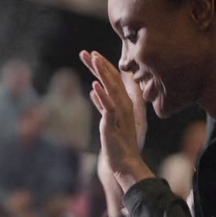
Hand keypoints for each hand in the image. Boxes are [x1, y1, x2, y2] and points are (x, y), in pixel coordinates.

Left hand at [81, 50, 148, 196]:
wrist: (124, 164)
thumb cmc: (117, 143)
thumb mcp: (109, 119)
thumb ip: (103, 104)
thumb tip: (94, 90)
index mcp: (123, 104)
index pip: (114, 81)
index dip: (104, 67)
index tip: (93, 54)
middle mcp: (125, 106)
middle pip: (113, 81)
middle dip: (102, 65)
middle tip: (91, 52)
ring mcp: (121, 115)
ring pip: (112, 90)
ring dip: (103, 74)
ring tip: (94, 59)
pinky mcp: (114, 126)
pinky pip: (109, 109)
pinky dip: (103, 97)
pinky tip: (95, 86)